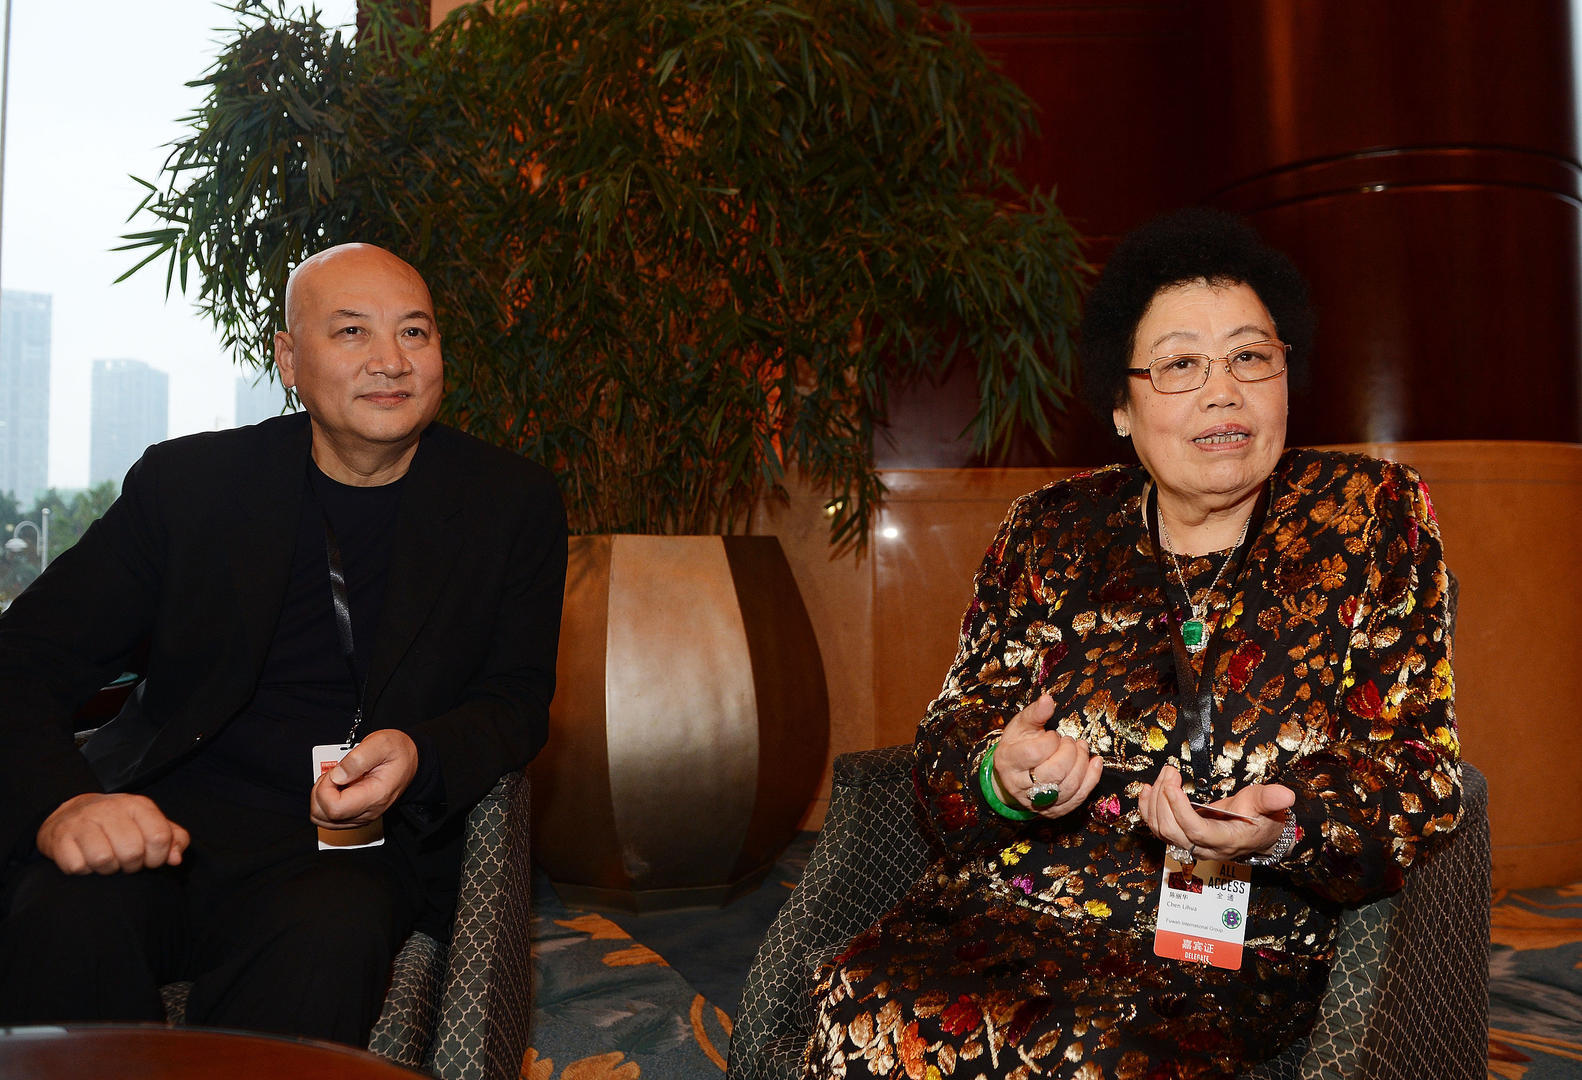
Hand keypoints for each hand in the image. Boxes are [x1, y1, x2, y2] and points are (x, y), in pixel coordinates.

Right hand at [36, 792, 189, 874]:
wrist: (72, 814)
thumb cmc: (120, 825)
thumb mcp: (149, 825)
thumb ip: (173, 839)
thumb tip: (175, 859)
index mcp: (137, 805)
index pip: (159, 837)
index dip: (158, 857)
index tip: (149, 860)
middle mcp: (110, 809)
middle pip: (132, 852)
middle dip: (132, 866)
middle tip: (125, 862)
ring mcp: (83, 821)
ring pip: (104, 860)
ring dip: (108, 869)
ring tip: (107, 861)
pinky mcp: (60, 837)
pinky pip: (77, 867)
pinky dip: (84, 870)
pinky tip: (86, 860)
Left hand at [310, 728, 418, 828]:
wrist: (411, 760)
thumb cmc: (397, 750)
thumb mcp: (381, 743)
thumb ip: (357, 759)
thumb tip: (336, 776)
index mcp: (375, 796)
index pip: (334, 808)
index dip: (325, 788)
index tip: (334, 771)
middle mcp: (368, 812)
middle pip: (324, 816)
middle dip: (320, 792)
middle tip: (334, 773)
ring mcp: (361, 816)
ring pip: (323, 819)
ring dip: (321, 797)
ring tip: (336, 778)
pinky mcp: (356, 816)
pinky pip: (329, 817)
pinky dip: (326, 801)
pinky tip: (338, 785)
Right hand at [991, 693, 1103, 818]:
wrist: (1014, 774)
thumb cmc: (1018, 744)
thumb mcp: (1021, 726)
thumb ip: (1035, 713)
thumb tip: (1048, 699)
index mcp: (1008, 761)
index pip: (1034, 753)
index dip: (1050, 740)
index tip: (1052, 735)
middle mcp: (1019, 785)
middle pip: (1054, 772)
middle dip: (1069, 752)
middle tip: (1069, 741)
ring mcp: (1037, 802)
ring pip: (1068, 787)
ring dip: (1082, 763)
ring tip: (1081, 748)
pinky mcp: (1054, 811)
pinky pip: (1078, 798)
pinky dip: (1091, 779)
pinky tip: (1095, 762)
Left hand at [1138, 764, 1293, 862]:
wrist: (1256, 834)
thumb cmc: (1261, 818)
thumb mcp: (1268, 805)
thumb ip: (1272, 799)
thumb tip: (1287, 795)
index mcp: (1225, 840)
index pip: (1196, 831)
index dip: (1180, 810)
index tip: (1173, 786)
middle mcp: (1204, 848)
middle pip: (1172, 831)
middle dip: (1164, 799)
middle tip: (1170, 772)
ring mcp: (1190, 845)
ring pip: (1161, 830)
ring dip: (1155, 801)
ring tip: (1165, 775)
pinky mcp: (1180, 838)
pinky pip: (1156, 828)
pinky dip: (1147, 809)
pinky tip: (1147, 790)